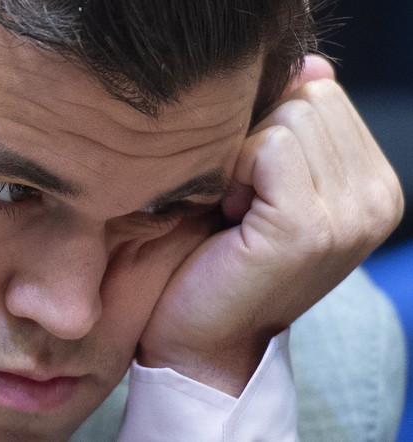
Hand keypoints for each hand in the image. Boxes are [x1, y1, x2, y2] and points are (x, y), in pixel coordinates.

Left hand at [138, 55, 403, 395]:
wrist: (205, 337)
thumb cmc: (226, 257)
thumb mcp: (270, 182)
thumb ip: (297, 124)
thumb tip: (313, 63)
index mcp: (374, 185)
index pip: (324, 93)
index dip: (270, 127)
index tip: (253, 185)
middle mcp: (377, 198)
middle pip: (309, 97)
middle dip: (258, 139)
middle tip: (242, 199)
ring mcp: (350, 214)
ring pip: (288, 115)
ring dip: (244, 158)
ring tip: (237, 209)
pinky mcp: (307, 227)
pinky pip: (266, 146)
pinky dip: (234, 172)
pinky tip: (229, 214)